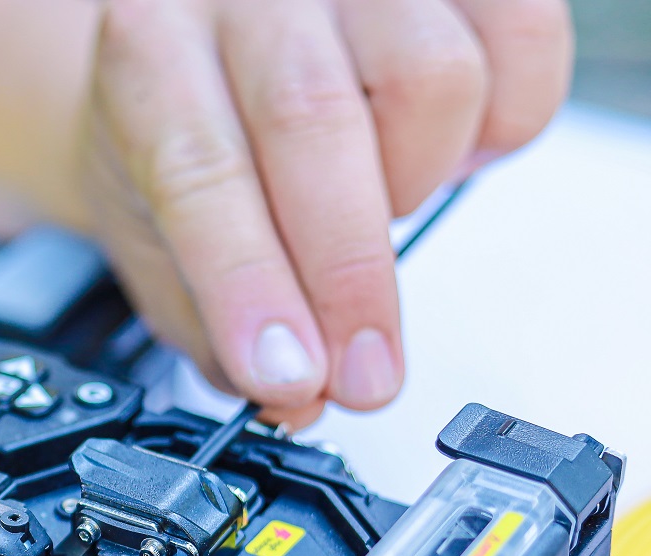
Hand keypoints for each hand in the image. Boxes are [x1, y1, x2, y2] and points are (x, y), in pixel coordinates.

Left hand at [84, 0, 573, 424]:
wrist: (193, 48)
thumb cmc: (172, 137)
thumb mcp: (154, 237)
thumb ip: (214, 327)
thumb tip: (297, 399)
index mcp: (146, 54)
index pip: (200, 174)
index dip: (251, 284)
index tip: (292, 375)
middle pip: (314, 125)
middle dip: (348, 276)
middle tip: (364, 372)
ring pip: (427, 80)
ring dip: (414, 182)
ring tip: (375, 204)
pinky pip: (519, 45)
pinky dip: (500, 125)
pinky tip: (439, 152)